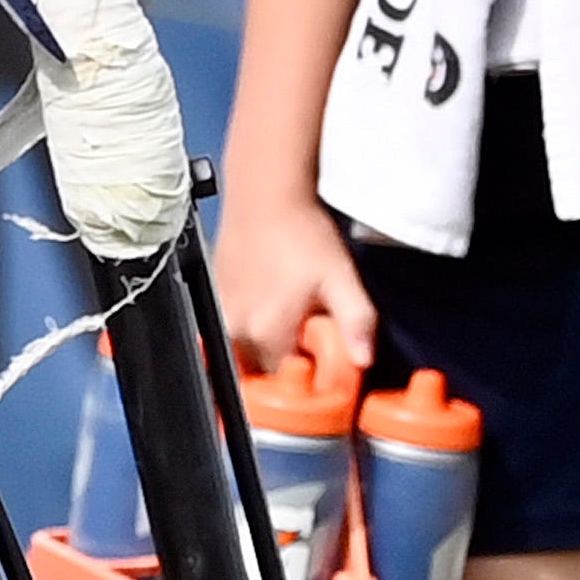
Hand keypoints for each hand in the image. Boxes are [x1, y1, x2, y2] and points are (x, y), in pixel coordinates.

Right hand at [209, 193, 377, 385]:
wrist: (263, 199)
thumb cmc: (299, 233)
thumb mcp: (341, 277)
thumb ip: (355, 321)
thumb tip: (363, 359)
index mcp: (268, 332)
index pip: (288, 381)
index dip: (312, 373)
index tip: (326, 356)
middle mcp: (238, 331)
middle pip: (266, 370)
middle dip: (291, 358)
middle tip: (313, 329)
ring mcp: (223, 317)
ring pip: (248, 351)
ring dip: (271, 343)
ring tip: (292, 311)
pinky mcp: (216, 302)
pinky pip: (236, 331)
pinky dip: (255, 325)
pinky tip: (273, 299)